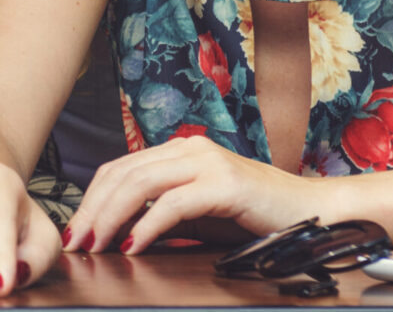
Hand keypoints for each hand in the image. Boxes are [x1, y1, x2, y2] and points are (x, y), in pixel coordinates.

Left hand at [62, 135, 317, 255]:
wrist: (315, 211)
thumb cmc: (257, 216)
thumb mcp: (199, 215)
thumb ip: (162, 215)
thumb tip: (118, 231)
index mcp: (178, 151)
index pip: (119, 169)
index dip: (92, 198)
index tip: (77, 229)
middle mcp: (188, 149)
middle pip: (122, 174)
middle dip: (93, 209)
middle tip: (77, 241)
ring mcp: (206, 163)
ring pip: (140, 184)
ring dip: (111, 217)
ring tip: (97, 244)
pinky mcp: (225, 184)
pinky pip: (174, 203)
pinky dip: (148, 225)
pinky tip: (135, 245)